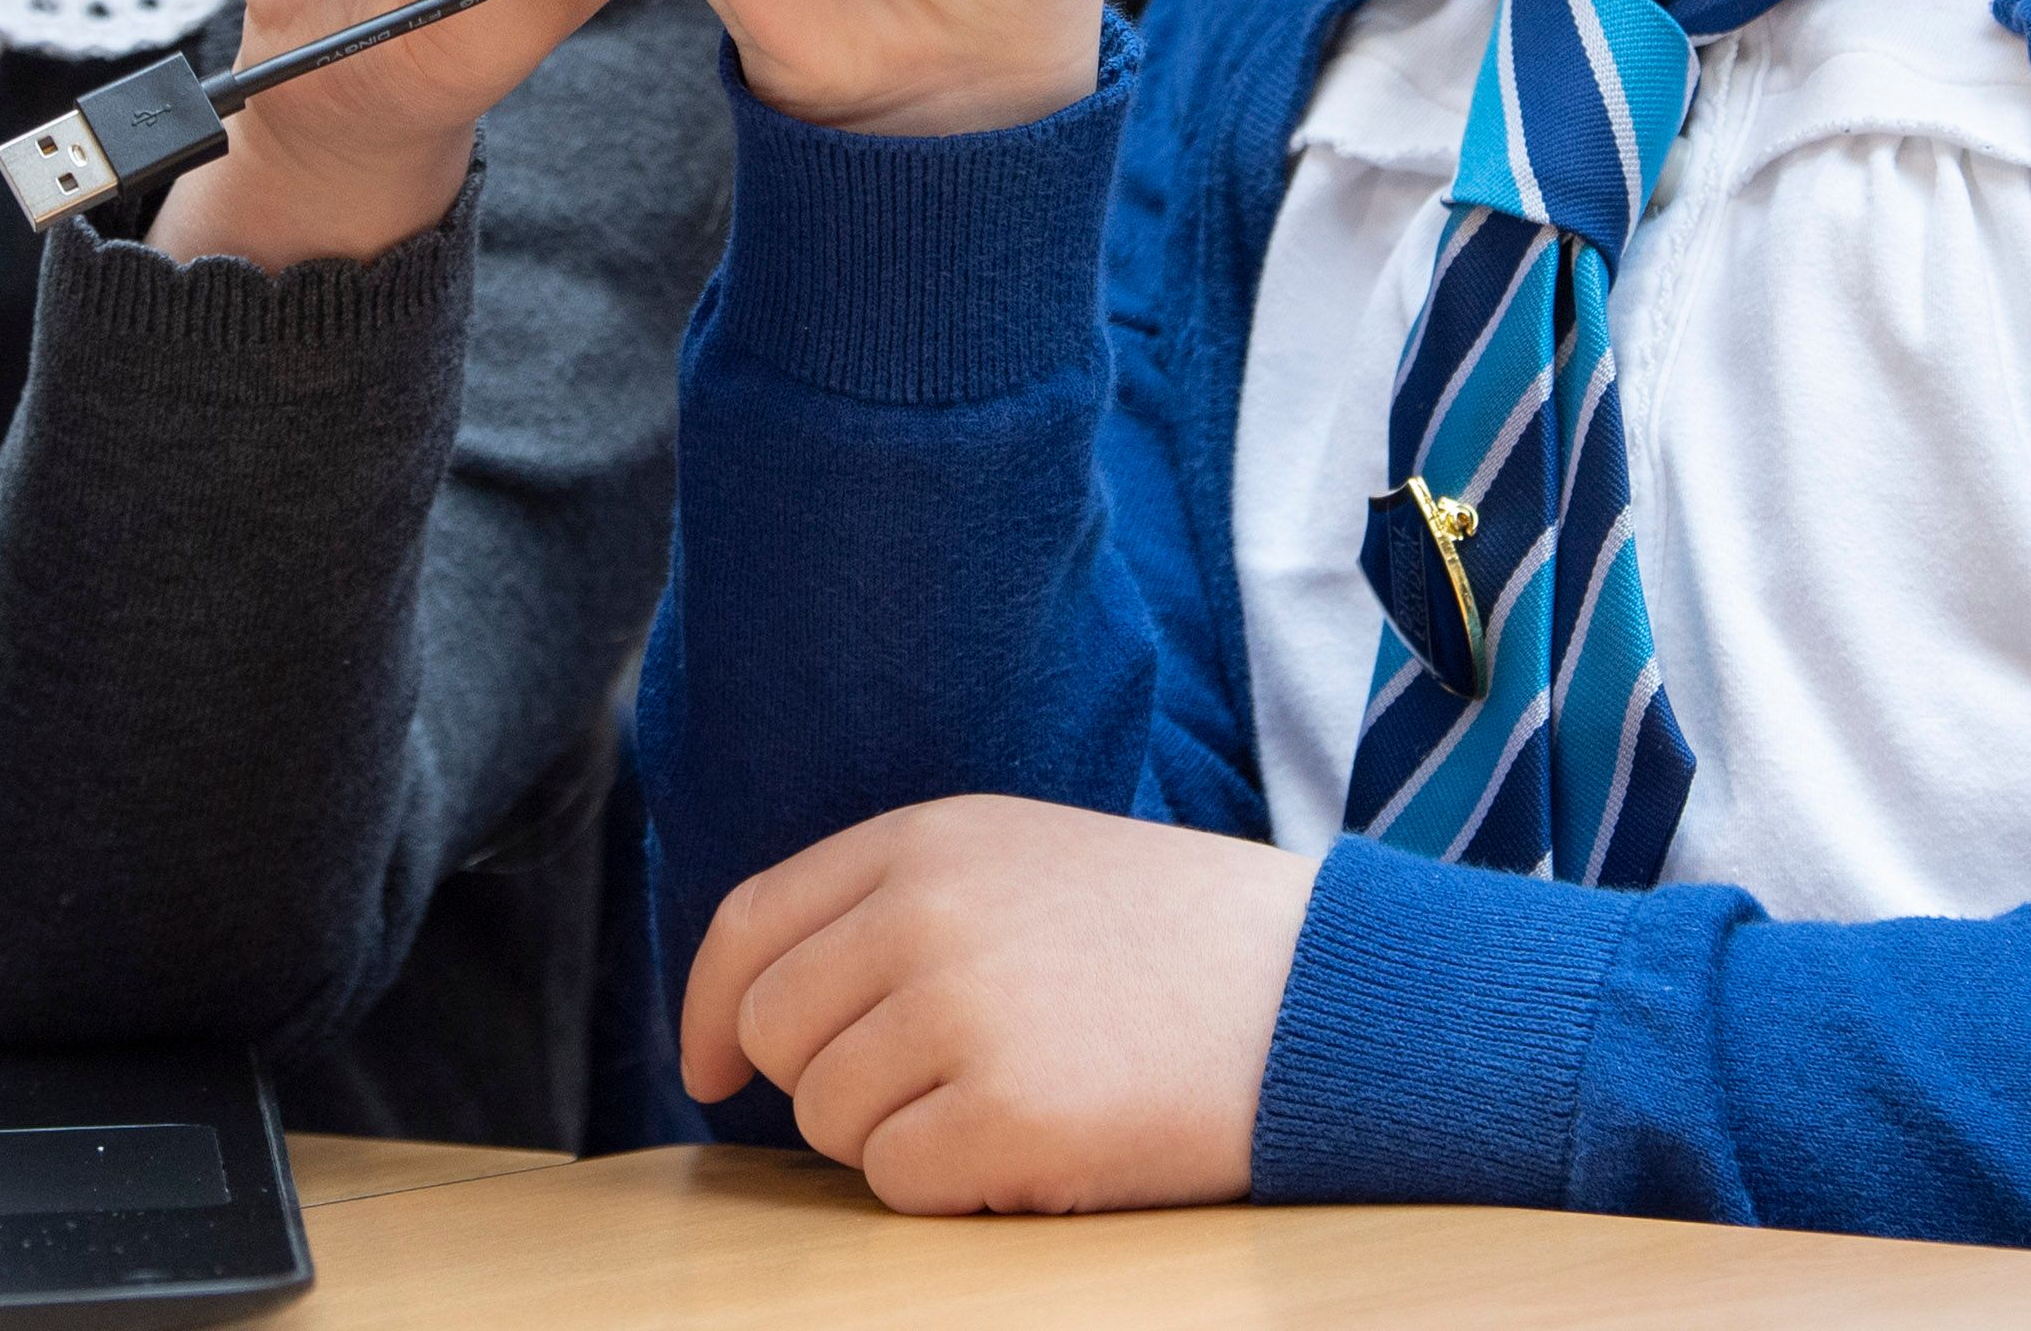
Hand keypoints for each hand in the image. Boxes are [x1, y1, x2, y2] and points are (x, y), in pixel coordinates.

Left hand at [680, 798, 1313, 1212]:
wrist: (1320, 997)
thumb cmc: (1174, 944)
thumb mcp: (1023, 863)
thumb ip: (896, 905)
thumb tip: (753, 1009)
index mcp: (925, 840)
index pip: (748, 925)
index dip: (709, 1011)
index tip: (710, 1070)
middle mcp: (924, 914)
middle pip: (773, 1035)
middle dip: (827, 1085)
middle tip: (936, 1090)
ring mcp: (961, 1013)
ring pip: (828, 1120)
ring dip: (901, 1139)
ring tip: (1015, 1098)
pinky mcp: (1003, 1116)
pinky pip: (898, 1185)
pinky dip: (954, 1190)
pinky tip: (1039, 1146)